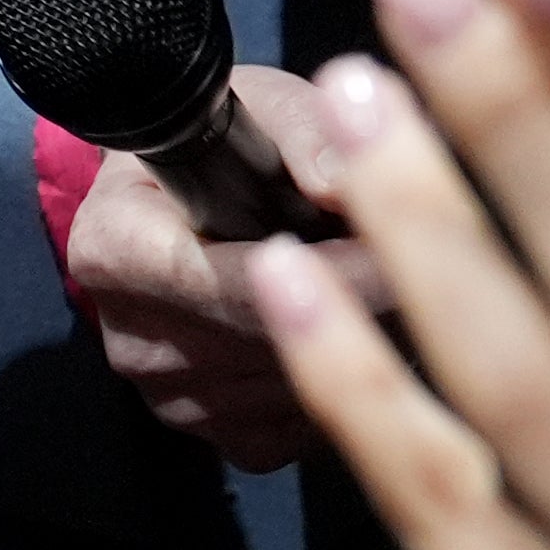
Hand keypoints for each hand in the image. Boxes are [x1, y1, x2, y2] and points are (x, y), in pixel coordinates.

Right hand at [66, 66, 387, 468]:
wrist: (177, 204)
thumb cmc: (222, 146)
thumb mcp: (257, 108)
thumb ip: (305, 136)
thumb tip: (349, 187)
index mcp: (114, 248)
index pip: (233, 282)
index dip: (333, 274)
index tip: (406, 255)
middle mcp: (133, 337)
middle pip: (278, 343)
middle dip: (367, 306)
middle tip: (435, 263)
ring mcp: (176, 399)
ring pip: (308, 390)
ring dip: (367, 346)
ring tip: (391, 284)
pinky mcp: (227, 441)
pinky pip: (316, 426)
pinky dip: (352, 384)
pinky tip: (357, 331)